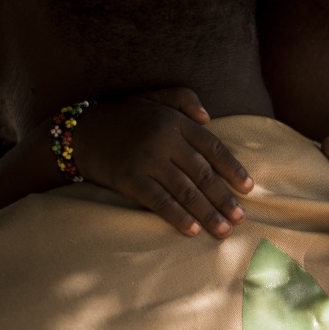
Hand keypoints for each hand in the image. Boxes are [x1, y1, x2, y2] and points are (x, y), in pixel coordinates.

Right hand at [72, 88, 253, 236]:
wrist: (80, 133)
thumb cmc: (122, 117)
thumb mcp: (152, 98)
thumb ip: (183, 99)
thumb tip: (208, 118)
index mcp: (174, 121)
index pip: (212, 147)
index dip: (232, 169)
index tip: (248, 189)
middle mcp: (164, 139)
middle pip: (203, 173)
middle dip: (224, 198)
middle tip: (241, 219)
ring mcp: (146, 160)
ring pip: (185, 190)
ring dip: (207, 213)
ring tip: (223, 231)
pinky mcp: (129, 178)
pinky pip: (159, 201)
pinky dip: (177, 217)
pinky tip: (192, 231)